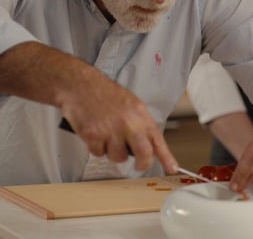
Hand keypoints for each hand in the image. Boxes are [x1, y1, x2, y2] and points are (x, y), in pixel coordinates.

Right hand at [59, 68, 177, 172]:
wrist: (80, 85)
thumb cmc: (104, 93)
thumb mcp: (131, 104)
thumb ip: (140, 123)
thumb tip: (148, 143)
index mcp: (140, 114)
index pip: (157, 139)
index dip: (166, 156)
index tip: (172, 168)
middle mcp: (128, 123)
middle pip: (144, 153)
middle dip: (143, 164)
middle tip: (139, 165)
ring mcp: (110, 130)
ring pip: (118, 157)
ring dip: (113, 152)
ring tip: (108, 136)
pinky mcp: (93, 136)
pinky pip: (98, 153)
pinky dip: (96, 147)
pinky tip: (95, 133)